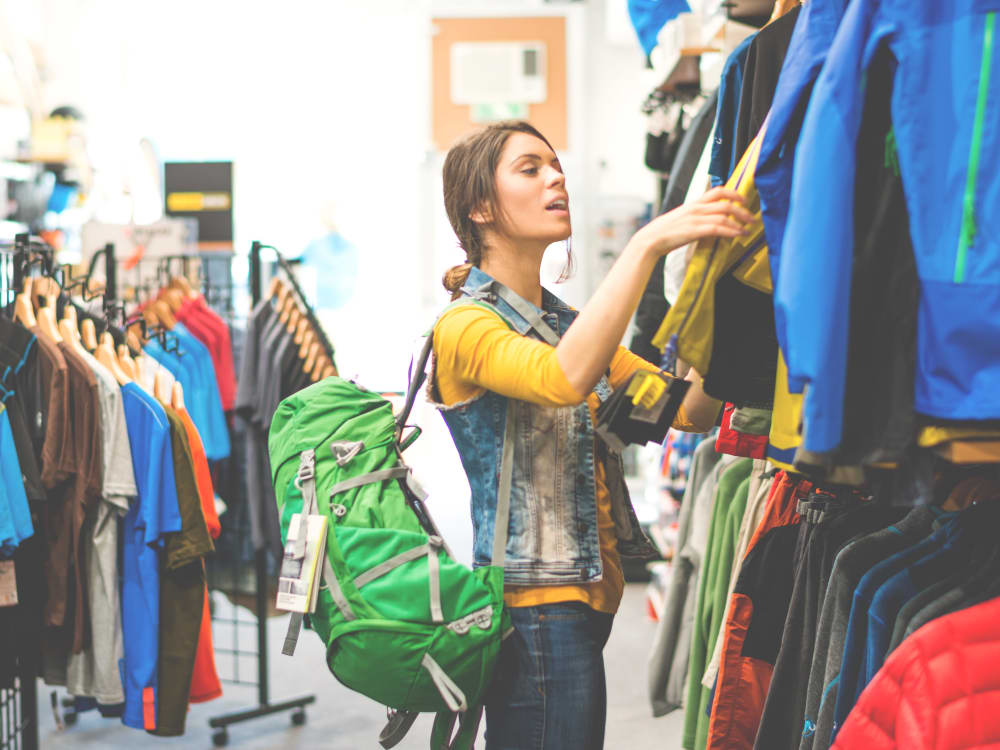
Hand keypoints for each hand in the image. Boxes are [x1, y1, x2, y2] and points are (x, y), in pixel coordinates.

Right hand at [633, 187, 751, 256]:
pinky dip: (731, 231)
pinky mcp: (695, 231)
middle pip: (726, 204)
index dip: (734, 193)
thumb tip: (710, 220)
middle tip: (752, 218)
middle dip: (742, 211)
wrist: (651, 239)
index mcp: (694, 203)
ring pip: (724, 216)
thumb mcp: (682, 218)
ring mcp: (696, 219)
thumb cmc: (666, 231)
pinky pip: (718, 228)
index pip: (717, 191)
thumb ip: (696, 216)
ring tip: (747, 229)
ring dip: (740, 223)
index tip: (744, 200)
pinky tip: (737, 235)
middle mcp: (696, 208)